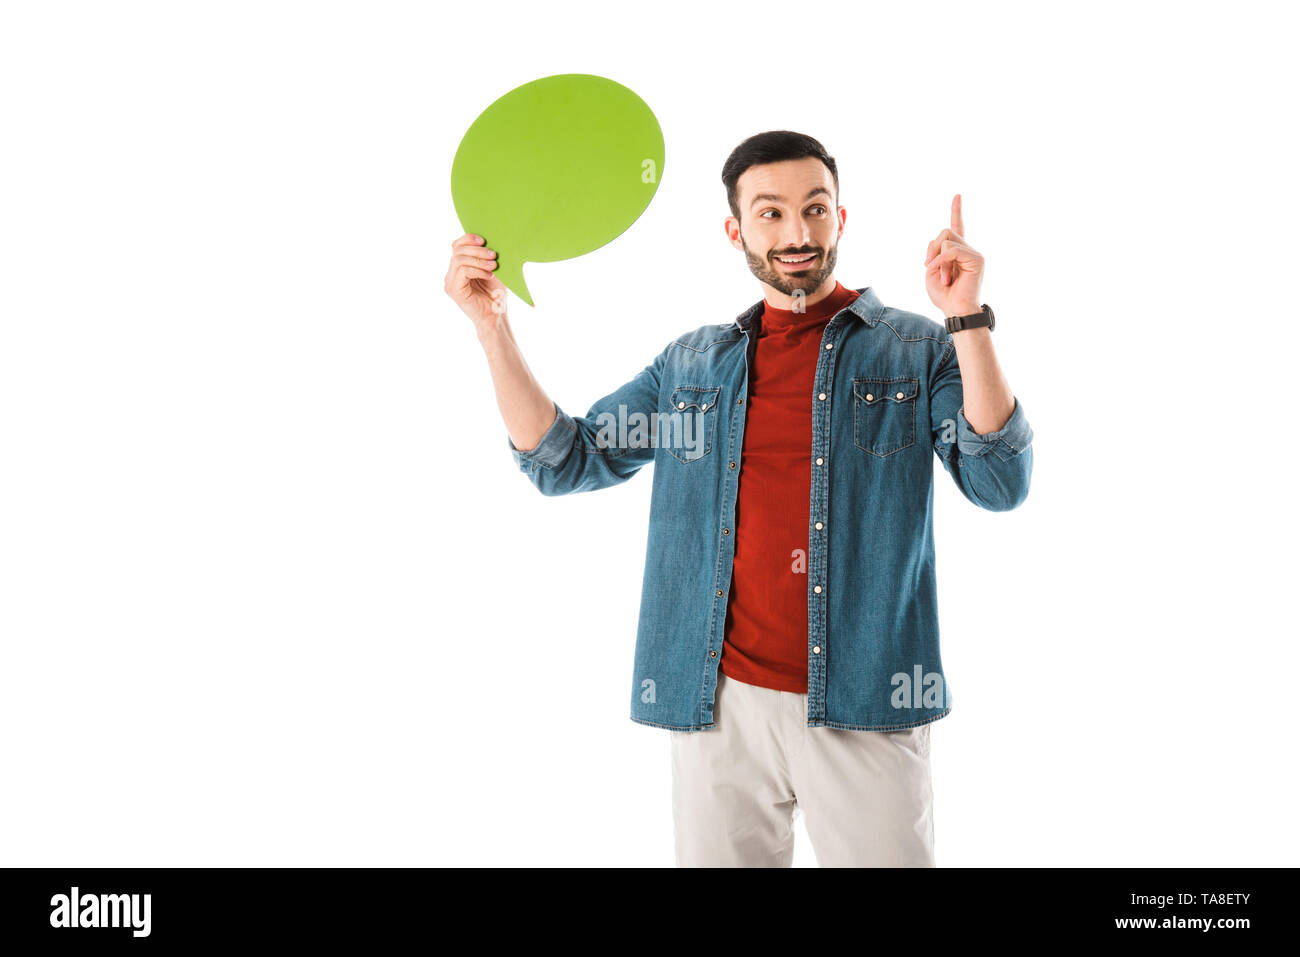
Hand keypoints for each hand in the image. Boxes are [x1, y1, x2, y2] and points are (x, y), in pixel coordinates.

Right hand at [444, 233, 507, 330]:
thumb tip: (489, 240)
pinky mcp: (454, 290)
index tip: (484, 240)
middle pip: (458, 251)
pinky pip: (463, 271)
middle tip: (493, 255)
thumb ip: (486, 256)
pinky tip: (489, 275)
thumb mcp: (493, 270)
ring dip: (479, 259)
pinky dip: (478, 270)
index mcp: (458, 267)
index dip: (468, 239)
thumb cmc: (496, 295)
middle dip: (477, 250)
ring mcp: (450, 283)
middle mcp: (451, 274)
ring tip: (494, 266)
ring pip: (459, 260)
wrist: (496, 316)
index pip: (457, 246)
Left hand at [923, 194, 983, 317]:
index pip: (957, 227)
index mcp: (957, 252)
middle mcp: (967, 249)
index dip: (956, 211)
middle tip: (931, 267)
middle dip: (932, 249)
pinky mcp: (977, 259)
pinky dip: (942, 261)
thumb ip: (934, 252)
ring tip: (944, 278)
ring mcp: (974, 253)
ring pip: (947, 239)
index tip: (957, 195)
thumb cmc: (944, 295)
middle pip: (945, 231)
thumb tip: (941, 240)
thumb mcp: (931, 270)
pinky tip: (945, 276)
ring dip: (937, 259)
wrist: (955, 310)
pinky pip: (952, 250)